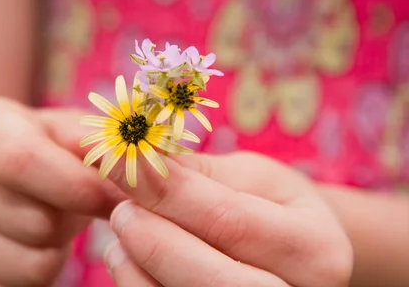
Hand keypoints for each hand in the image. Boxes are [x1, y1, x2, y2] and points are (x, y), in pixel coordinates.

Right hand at [0, 98, 121, 286]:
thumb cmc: (42, 152)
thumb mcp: (66, 132)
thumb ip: (101, 144)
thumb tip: (139, 165)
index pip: (22, 160)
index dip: (78, 186)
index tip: (116, 198)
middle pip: (36, 223)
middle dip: (71, 221)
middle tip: (69, 207)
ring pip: (30, 267)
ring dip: (57, 253)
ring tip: (47, 225)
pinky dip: (33, 279)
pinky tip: (26, 248)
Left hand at [104, 152, 352, 286]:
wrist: (299, 253)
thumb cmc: (273, 205)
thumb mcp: (250, 176)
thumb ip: (198, 173)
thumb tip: (132, 156)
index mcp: (315, 247)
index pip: (229, 220)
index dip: (163, 189)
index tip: (114, 159)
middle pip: (216, 282)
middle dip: (155, 242)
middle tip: (121, 209)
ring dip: (138, 266)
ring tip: (121, 228)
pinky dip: (136, 284)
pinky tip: (125, 256)